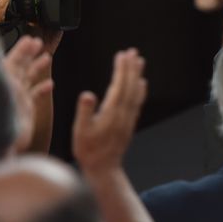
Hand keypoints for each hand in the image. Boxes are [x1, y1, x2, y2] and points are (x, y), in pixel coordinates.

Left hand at [2, 36, 52, 152]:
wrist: (1, 146)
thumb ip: (0, 79)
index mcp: (3, 82)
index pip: (11, 61)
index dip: (21, 49)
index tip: (30, 39)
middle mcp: (9, 88)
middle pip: (19, 66)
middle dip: (29, 53)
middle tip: (38, 42)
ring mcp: (17, 98)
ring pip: (27, 78)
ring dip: (36, 67)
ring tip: (46, 57)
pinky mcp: (24, 109)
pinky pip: (34, 95)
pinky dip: (41, 88)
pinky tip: (50, 84)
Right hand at [73, 49, 146, 169]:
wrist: (103, 169)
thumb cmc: (88, 151)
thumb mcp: (80, 133)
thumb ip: (85, 113)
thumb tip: (87, 95)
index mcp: (111, 114)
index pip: (118, 86)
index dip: (121, 70)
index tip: (122, 54)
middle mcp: (123, 114)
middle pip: (130, 86)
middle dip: (131, 68)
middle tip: (133, 51)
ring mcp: (128, 119)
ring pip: (135, 93)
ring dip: (137, 75)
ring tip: (139, 60)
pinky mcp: (129, 123)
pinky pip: (137, 102)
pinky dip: (140, 90)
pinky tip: (142, 83)